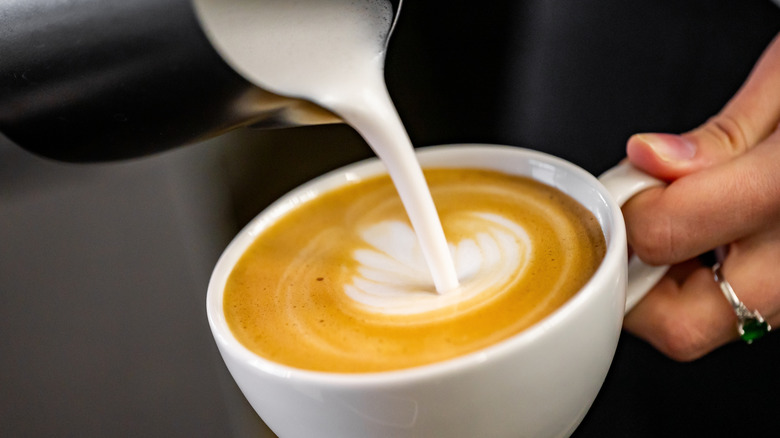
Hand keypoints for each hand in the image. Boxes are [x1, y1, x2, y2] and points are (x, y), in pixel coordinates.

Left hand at [621, 33, 779, 360]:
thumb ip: (719, 135)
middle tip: (641, 225)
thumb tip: (648, 158)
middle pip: (680, 324)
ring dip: (668, 285)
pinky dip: (705, 285)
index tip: (626, 186)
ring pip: (707, 329)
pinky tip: (717, 238)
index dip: (625, 211)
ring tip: (686, 225)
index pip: (662, 234)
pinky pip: (738, 316)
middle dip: (637, 280)